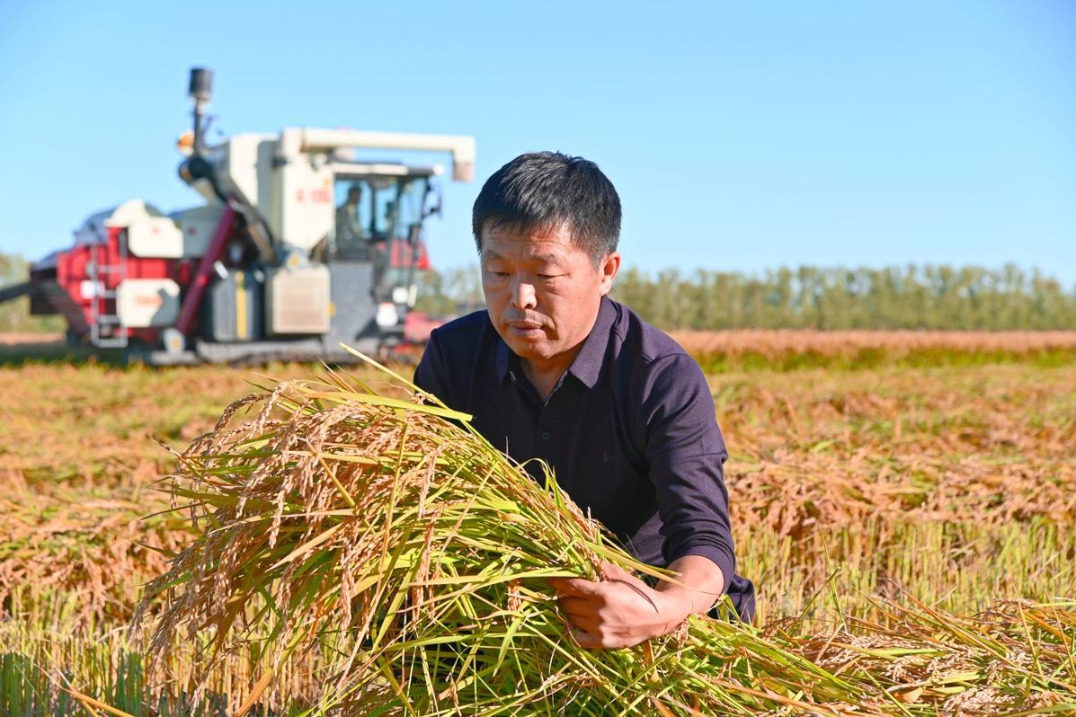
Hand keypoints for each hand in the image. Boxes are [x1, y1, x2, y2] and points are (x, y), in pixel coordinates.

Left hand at [549, 562, 680, 648]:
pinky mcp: (603, 643)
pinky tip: (578, 622)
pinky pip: (576, 638)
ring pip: (570, 619)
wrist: (658, 616)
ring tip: (577, 605)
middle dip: (565, 596)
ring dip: (570, 611)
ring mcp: (600, 630)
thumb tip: (577, 557)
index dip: (558, 582)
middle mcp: (599, 613)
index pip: (570, 586)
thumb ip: (598, 567)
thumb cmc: (637, 591)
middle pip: (567, 603)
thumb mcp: (619, 574)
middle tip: (569, 592)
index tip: (552, 579)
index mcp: (602, 593)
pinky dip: (573, 629)